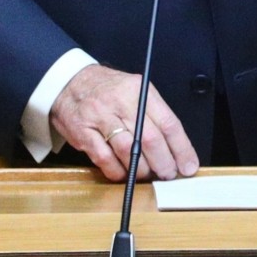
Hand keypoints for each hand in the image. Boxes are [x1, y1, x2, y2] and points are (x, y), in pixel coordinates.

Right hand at [50, 64, 199, 182]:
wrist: (68, 82)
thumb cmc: (106, 90)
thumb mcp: (134, 90)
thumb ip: (154, 115)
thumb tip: (176, 148)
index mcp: (139, 90)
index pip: (168, 122)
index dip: (181, 149)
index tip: (188, 165)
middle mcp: (120, 102)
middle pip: (150, 139)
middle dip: (164, 163)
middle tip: (169, 174)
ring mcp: (100, 117)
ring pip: (129, 151)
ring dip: (142, 170)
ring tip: (147, 175)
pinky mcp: (84, 132)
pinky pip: (105, 159)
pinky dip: (118, 171)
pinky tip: (124, 173)